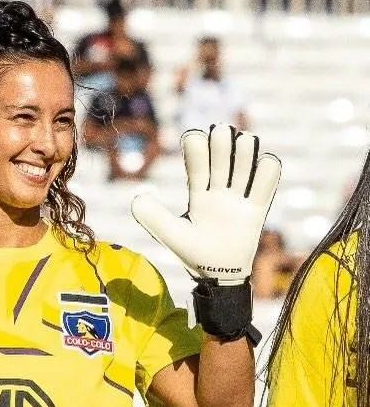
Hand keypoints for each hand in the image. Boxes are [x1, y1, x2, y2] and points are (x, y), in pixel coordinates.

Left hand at [131, 124, 280, 285]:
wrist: (218, 276)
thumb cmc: (193, 254)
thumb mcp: (171, 235)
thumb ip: (153, 217)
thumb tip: (137, 197)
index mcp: (198, 195)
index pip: (197, 166)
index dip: (196, 149)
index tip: (193, 137)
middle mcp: (219, 193)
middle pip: (222, 160)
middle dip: (221, 143)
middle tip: (220, 130)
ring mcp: (238, 200)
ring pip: (245, 166)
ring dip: (245, 150)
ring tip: (243, 141)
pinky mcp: (256, 210)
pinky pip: (266, 185)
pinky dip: (268, 170)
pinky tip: (265, 162)